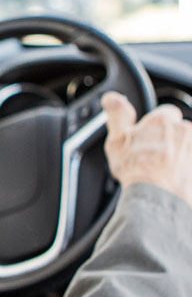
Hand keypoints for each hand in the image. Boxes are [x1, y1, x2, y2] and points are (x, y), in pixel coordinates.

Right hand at [103, 91, 191, 205]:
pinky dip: (185, 169)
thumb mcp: (117, 139)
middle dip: (171, 139)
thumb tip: (112, 98)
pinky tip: (174, 178)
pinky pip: (190, 164)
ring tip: (165, 170)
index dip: (155, 124)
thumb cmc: (137, 170)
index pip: (166, 112)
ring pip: (187, 147)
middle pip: (180, 130)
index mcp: (163, 120)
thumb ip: (118, 114)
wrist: (157, 198)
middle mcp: (185, 131)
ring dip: (180, 154)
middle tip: (155, 155)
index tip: (148, 137)